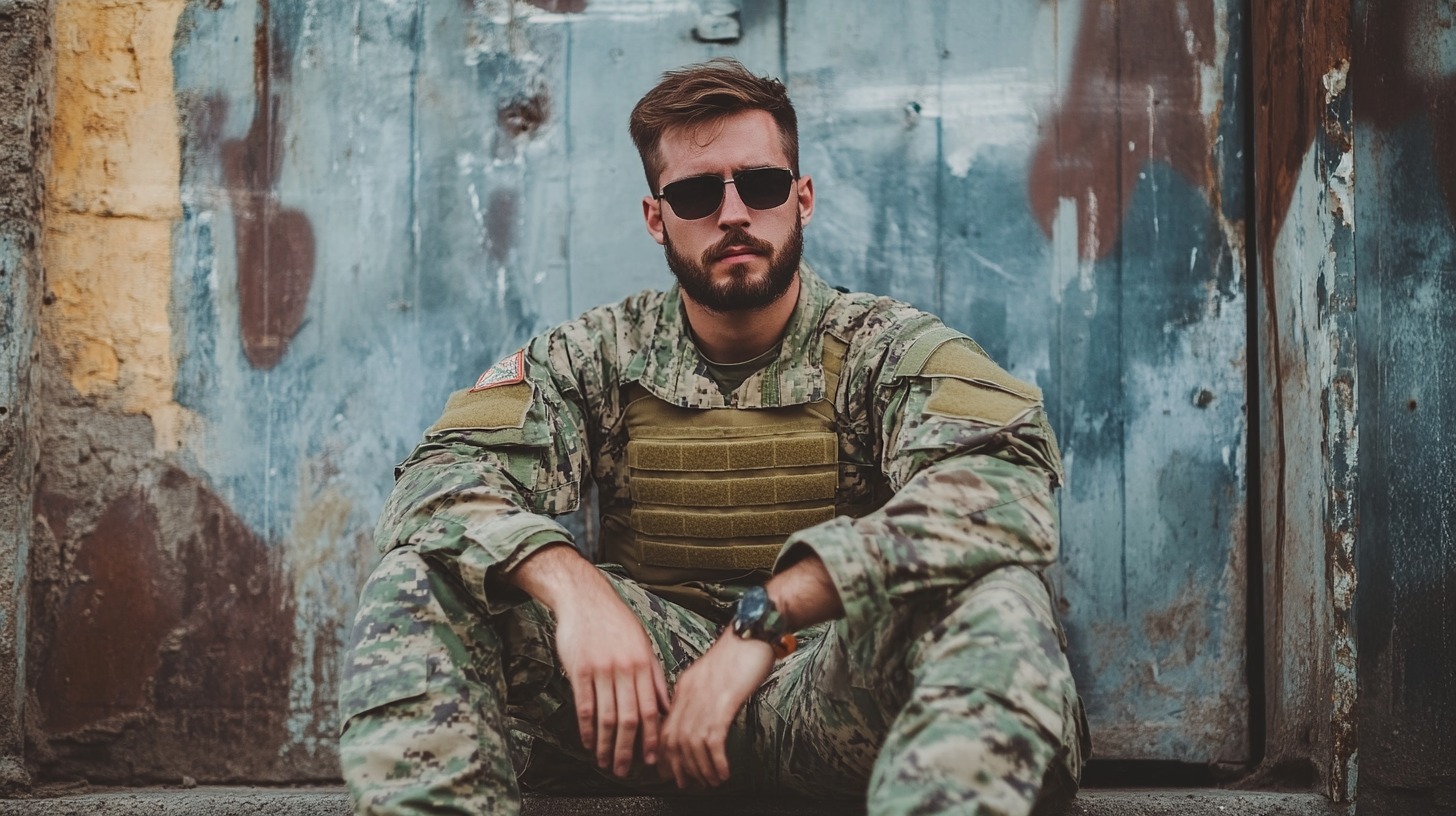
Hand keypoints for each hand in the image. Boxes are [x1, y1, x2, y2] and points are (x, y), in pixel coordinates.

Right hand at [553, 591, 671, 776]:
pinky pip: (584, 705)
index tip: (651, 758)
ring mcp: (601, 669)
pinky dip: (585, 728)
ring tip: (604, 761)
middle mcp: (625, 669)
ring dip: (605, 744)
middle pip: (629, 718)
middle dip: (627, 749)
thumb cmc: (616, 621)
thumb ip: (653, 676)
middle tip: (625, 770)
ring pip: (605, 716)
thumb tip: (664, 706)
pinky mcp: (579, 669)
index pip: (651, 709)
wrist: (585, 598)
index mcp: (644, 664)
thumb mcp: (642, 644)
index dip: (652, 738)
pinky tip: (587, 742)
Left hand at [659, 633, 773, 788]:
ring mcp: (705, 697)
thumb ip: (700, 693)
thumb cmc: (741, 651)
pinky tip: (722, 772)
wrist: (755, 628)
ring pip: (691, 745)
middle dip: (679, 768)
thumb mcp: (712, 674)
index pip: (664, 727)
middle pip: (673, 740)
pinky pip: (712, 740)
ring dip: (700, 770)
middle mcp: (689, 694)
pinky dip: (715, 762)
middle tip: (687, 785)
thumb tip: (698, 717)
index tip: (670, 772)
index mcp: (684, 687)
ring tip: (709, 783)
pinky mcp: (723, 700)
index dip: (665, 755)